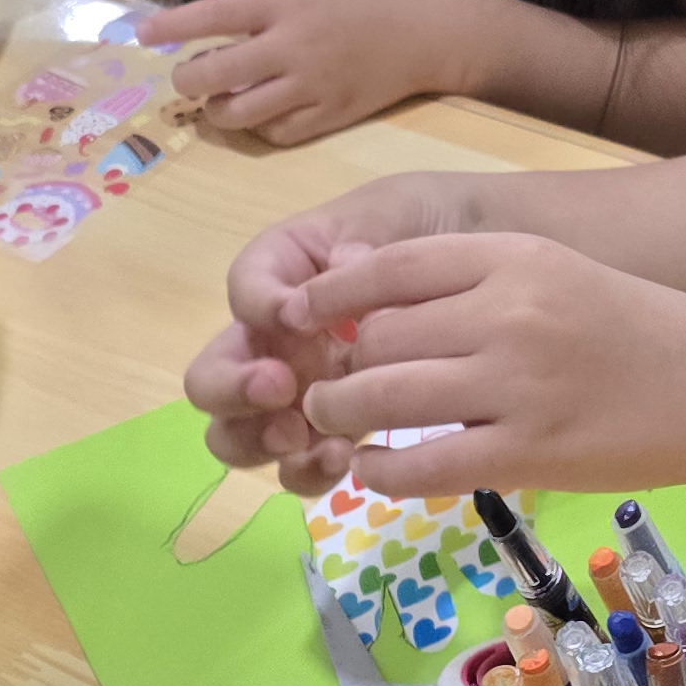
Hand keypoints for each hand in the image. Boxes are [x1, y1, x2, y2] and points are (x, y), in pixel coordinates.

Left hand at [142, 0, 462, 145]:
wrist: (427, 33)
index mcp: (287, 4)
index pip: (215, 14)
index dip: (173, 26)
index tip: (143, 33)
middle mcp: (293, 47)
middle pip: (218, 73)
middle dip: (188, 80)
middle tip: (185, 77)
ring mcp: (310, 86)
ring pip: (242, 112)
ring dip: (217, 110)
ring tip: (217, 100)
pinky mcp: (328, 116)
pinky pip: (277, 133)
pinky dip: (257, 127)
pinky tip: (257, 113)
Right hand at [184, 173, 472, 480]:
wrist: (474, 253)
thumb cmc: (423, 229)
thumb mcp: (391, 216)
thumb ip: (362, 236)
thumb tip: (345, 265)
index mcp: (281, 276)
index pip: (243, 290)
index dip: (257, 305)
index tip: (297, 314)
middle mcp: (274, 338)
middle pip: (212, 377)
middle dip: (232, 389)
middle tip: (280, 387)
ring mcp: (299, 391)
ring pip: (240, 433)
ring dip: (259, 440)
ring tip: (303, 436)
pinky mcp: (332, 431)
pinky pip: (297, 464)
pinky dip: (307, 469)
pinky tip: (344, 457)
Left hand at [199, 230, 685, 502]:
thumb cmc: (631, 327)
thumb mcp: (552, 273)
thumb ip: (468, 280)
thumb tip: (362, 298)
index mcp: (512, 257)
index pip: (390, 267)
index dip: (330, 296)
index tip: (303, 317)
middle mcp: (508, 313)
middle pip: (375, 336)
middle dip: (334, 366)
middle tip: (324, 386)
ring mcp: (516, 385)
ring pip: (383, 398)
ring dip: (341, 416)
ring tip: (337, 425)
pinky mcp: (528, 454)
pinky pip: (421, 466)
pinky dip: (380, 472)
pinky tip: (375, 470)